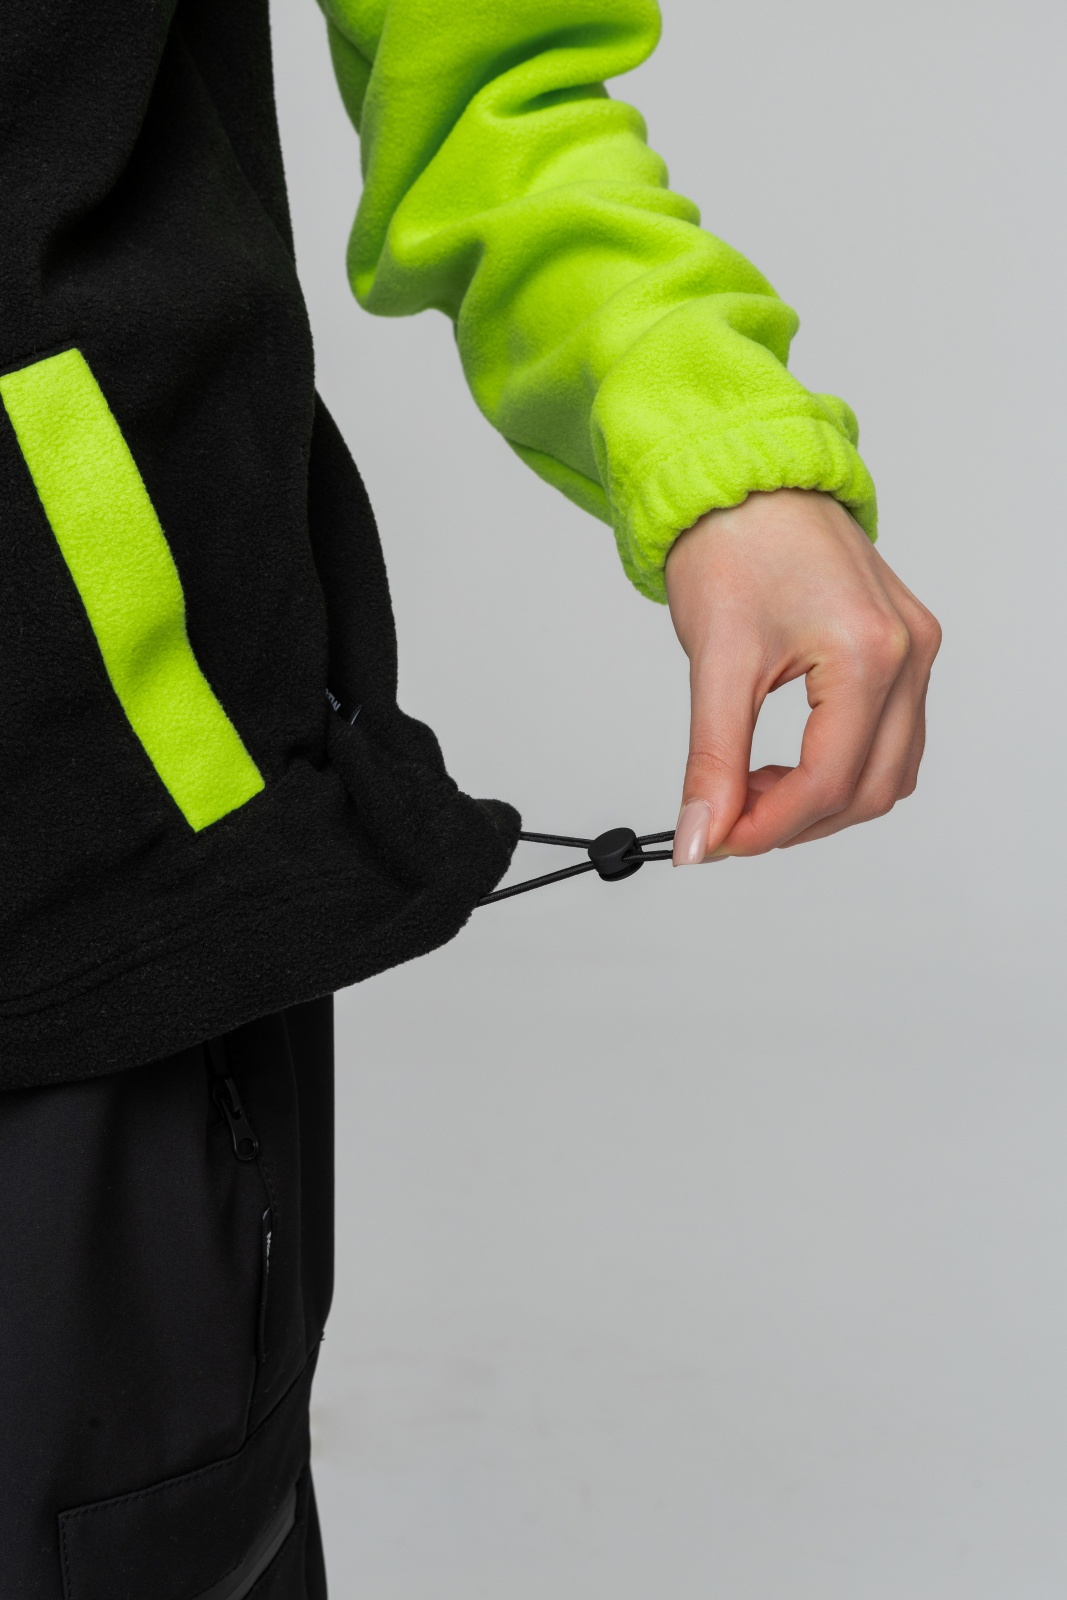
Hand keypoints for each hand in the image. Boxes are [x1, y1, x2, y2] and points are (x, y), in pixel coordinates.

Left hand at [664, 489, 940, 863]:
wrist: (746, 480)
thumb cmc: (733, 544)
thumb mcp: (715, 662)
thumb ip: (711, 760)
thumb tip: (700, 836)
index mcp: (868, 651)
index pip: (829, 781)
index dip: (767, 828)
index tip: (714, 844)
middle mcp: (908, 652)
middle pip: (870, 790)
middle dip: (797, 823)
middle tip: (727, 823)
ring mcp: (914, 650)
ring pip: (890, 774)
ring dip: (823, 803)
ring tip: (752, 790)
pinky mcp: (904, 648)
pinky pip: (893, 739)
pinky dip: (843, 769)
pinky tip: (787, 767)